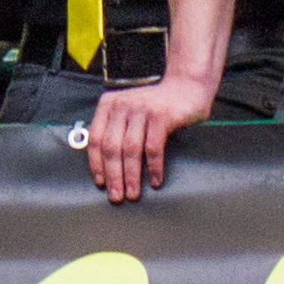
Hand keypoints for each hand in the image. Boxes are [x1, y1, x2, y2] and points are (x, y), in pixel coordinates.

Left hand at [84, 72, 214, 201]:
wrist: (187, 87)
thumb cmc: (156, 106)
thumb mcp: (129, 112)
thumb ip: (115, 129)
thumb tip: (103, 164)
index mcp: (109, 104)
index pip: (95, 138)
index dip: (96, 163)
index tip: (101, 183)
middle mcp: (122, 105)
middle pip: (111, 147)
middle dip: (113, 175)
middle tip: (116, 196)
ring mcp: (142, 109)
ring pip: (130, 149)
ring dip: (131, 176)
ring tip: (133, 193)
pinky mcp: (161, 116)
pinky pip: (153, 148)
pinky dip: (153, 167)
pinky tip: (155, 181)